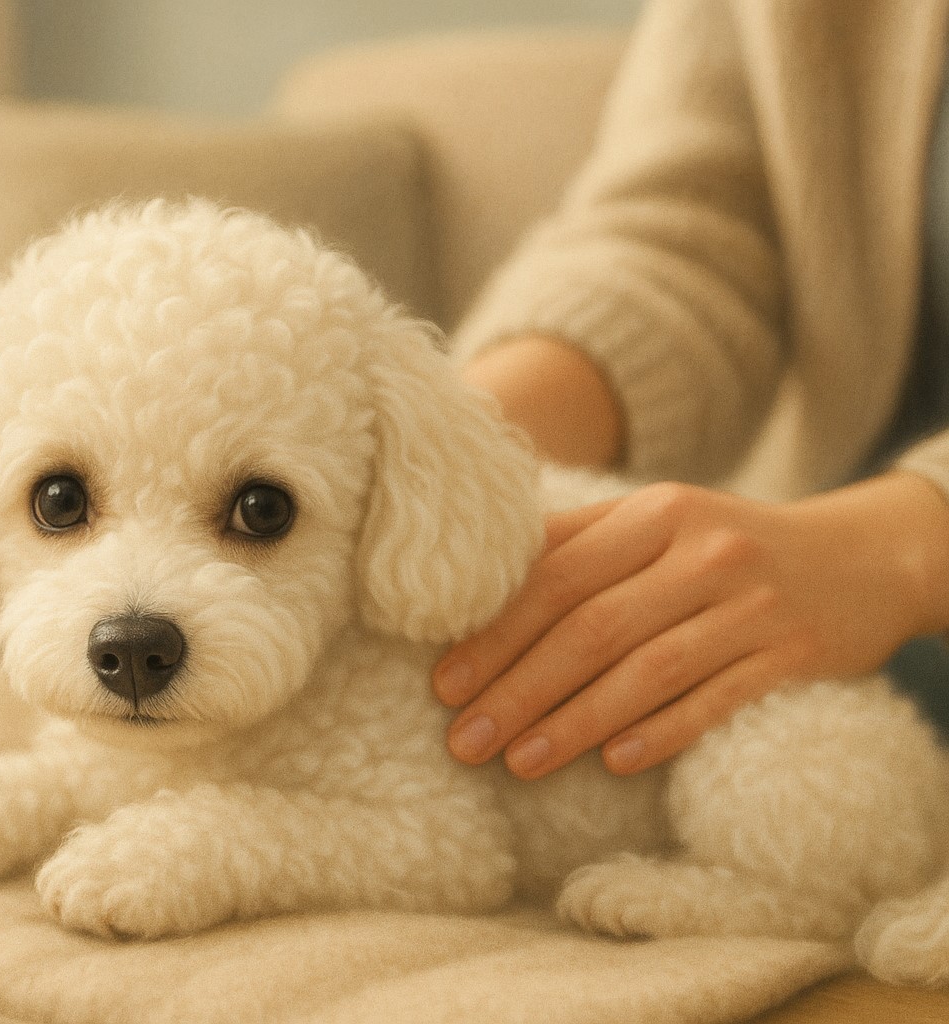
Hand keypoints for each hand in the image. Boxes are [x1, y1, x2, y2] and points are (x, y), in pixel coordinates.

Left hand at [431, 473, 948, 778]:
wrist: (862, 557)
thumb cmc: (724, 544)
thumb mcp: (656, 521)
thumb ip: (574, 541)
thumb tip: (476, 582)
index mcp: (654, 513)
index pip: (555, 577)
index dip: (494, 633)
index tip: (444, 682)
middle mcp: (701, 553)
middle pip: (591, 628)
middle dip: (517, 688)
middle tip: (463, 739)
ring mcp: (751, 604)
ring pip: (646, 670)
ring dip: (574, 722)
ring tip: (518, 762)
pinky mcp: (792, 654)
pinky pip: (716, 699)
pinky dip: (661, 731)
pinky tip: (612, 763)